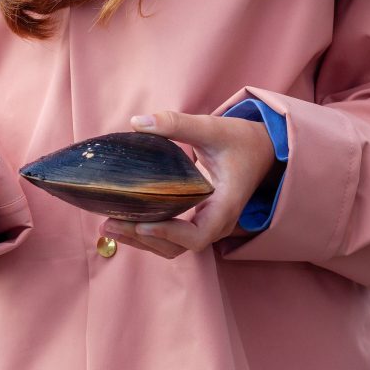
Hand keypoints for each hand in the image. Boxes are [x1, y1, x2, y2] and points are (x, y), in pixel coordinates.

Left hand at [100, 111, 276, 258]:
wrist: (261, 150)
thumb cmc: (240, 140)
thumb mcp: (213, 127)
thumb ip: (176, 124)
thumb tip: (138, 122)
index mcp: (226, 205)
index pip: (197, 235)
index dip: (168, 233)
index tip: (141, 224)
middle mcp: (217, 222)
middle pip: (178, 246)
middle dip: (142, 239)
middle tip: (108, 224)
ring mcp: (208, 225)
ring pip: (173, 247)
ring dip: (141, 241)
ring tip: (108, 227)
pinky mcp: (197, 220)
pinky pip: (172, 237)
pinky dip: (147, 235)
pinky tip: (123, 222)